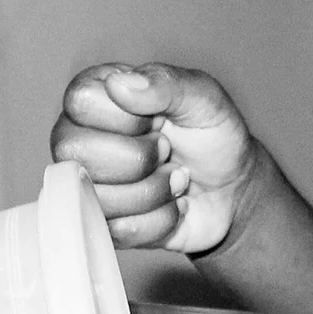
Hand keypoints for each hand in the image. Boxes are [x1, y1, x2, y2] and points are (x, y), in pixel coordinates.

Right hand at [50, 62, 259, 252]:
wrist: (233, 189)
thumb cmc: (212, 136)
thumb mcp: (203, 98)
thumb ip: (164, 83)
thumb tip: (118, 84)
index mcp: (96, 95)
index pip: (81, 102)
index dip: (129, 118)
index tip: (158, 119)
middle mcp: (78, 137)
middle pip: (78, 154)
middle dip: (141, 158)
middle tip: (167, 151)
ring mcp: (85, 184)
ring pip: (99, 198)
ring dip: (156, 191)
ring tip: (174, 178)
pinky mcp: (103, 224)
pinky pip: (120, 230)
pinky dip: (162, 219)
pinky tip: (171, 205)